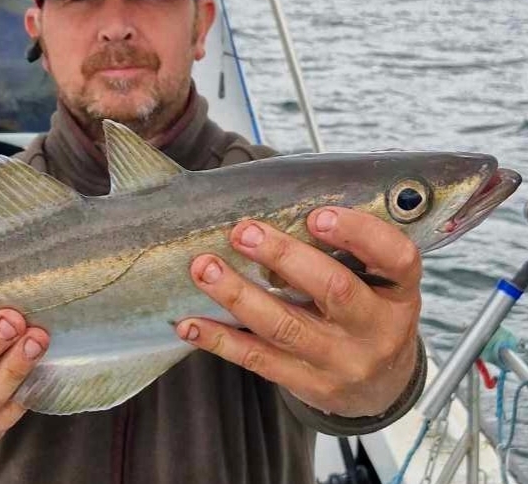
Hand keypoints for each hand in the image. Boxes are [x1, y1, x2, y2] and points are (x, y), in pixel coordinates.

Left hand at [176, 207, 421, 417]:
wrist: (378, 391)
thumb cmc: (367, 315)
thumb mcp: (379, 284)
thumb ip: (348, 250)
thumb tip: (281, 198)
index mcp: (399, 293)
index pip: (397, 258)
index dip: (359, 233)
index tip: (318, 215)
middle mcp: (376, 330)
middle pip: (333, 290)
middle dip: (283, 257)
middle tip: (243, 232)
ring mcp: (341, 362)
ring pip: (285, 326)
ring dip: (238, 294)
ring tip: (204, 268)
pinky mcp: (308, 384)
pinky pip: (258, 360)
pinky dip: (220, 340)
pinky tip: (190, 324)